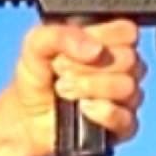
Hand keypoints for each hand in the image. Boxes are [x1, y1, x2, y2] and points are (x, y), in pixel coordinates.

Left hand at [0, 18, 146, 155]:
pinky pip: (126, 118)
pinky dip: (103, 113)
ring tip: (65, 91)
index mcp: (107, 40)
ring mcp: (125, 96)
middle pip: (129, 59)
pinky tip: (83, 109)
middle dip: (89, 66)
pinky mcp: (123, 124)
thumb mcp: (35, 45)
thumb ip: (61, 35)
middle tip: (62, 72)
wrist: (26, 117)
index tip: (74, 49)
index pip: (127, 31)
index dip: (102, 38)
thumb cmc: (36, 76)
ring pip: (127, 87)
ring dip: (91, 88)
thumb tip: (95, 49)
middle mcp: (122, 66)